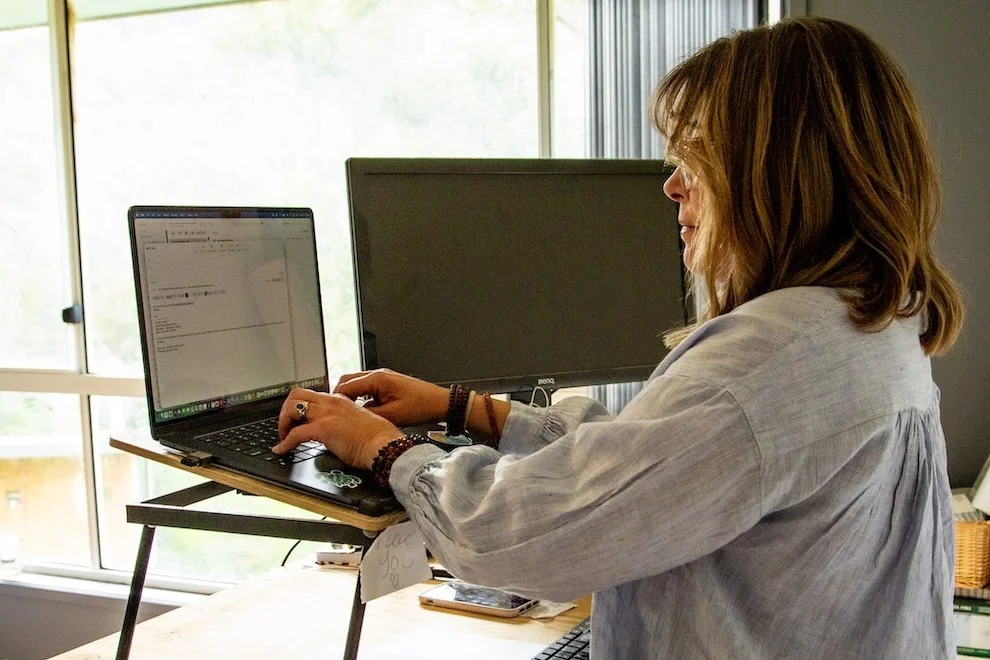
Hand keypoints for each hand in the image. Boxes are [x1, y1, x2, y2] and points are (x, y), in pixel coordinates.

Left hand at [273, 388, 403, 469]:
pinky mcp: (323, 428)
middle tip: (286, 426)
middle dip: (286, 410)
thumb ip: (345, 423)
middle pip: (297, 394)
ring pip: (292, 408)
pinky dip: (284, 443)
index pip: (312, 396)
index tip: (297, 420)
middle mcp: (331, 403)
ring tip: (283, 437)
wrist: (383, 445)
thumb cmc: (378, 439)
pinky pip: (294, 434)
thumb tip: (337, 434)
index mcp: (340, 401)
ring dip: (283, 423)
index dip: (300, 407)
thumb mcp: (358, 424)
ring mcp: (326, 414)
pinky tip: (281, 450)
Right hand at [334, 369, 447, 426]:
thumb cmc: (421, 406)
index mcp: (377, 379)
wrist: (439, 402)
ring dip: (350, 397)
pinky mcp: (388, 383)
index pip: (345, 386)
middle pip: (348, 381)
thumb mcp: (392, 416)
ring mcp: (383, 378)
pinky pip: (367, 388)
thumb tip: (351, 418)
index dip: (334, 399)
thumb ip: (368, 415)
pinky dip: (361, 397)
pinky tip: (363, 411)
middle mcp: (378, 374)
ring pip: (357, 384)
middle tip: (333, 412)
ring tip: (346, 413)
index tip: (328, 411)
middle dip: (339, 396)